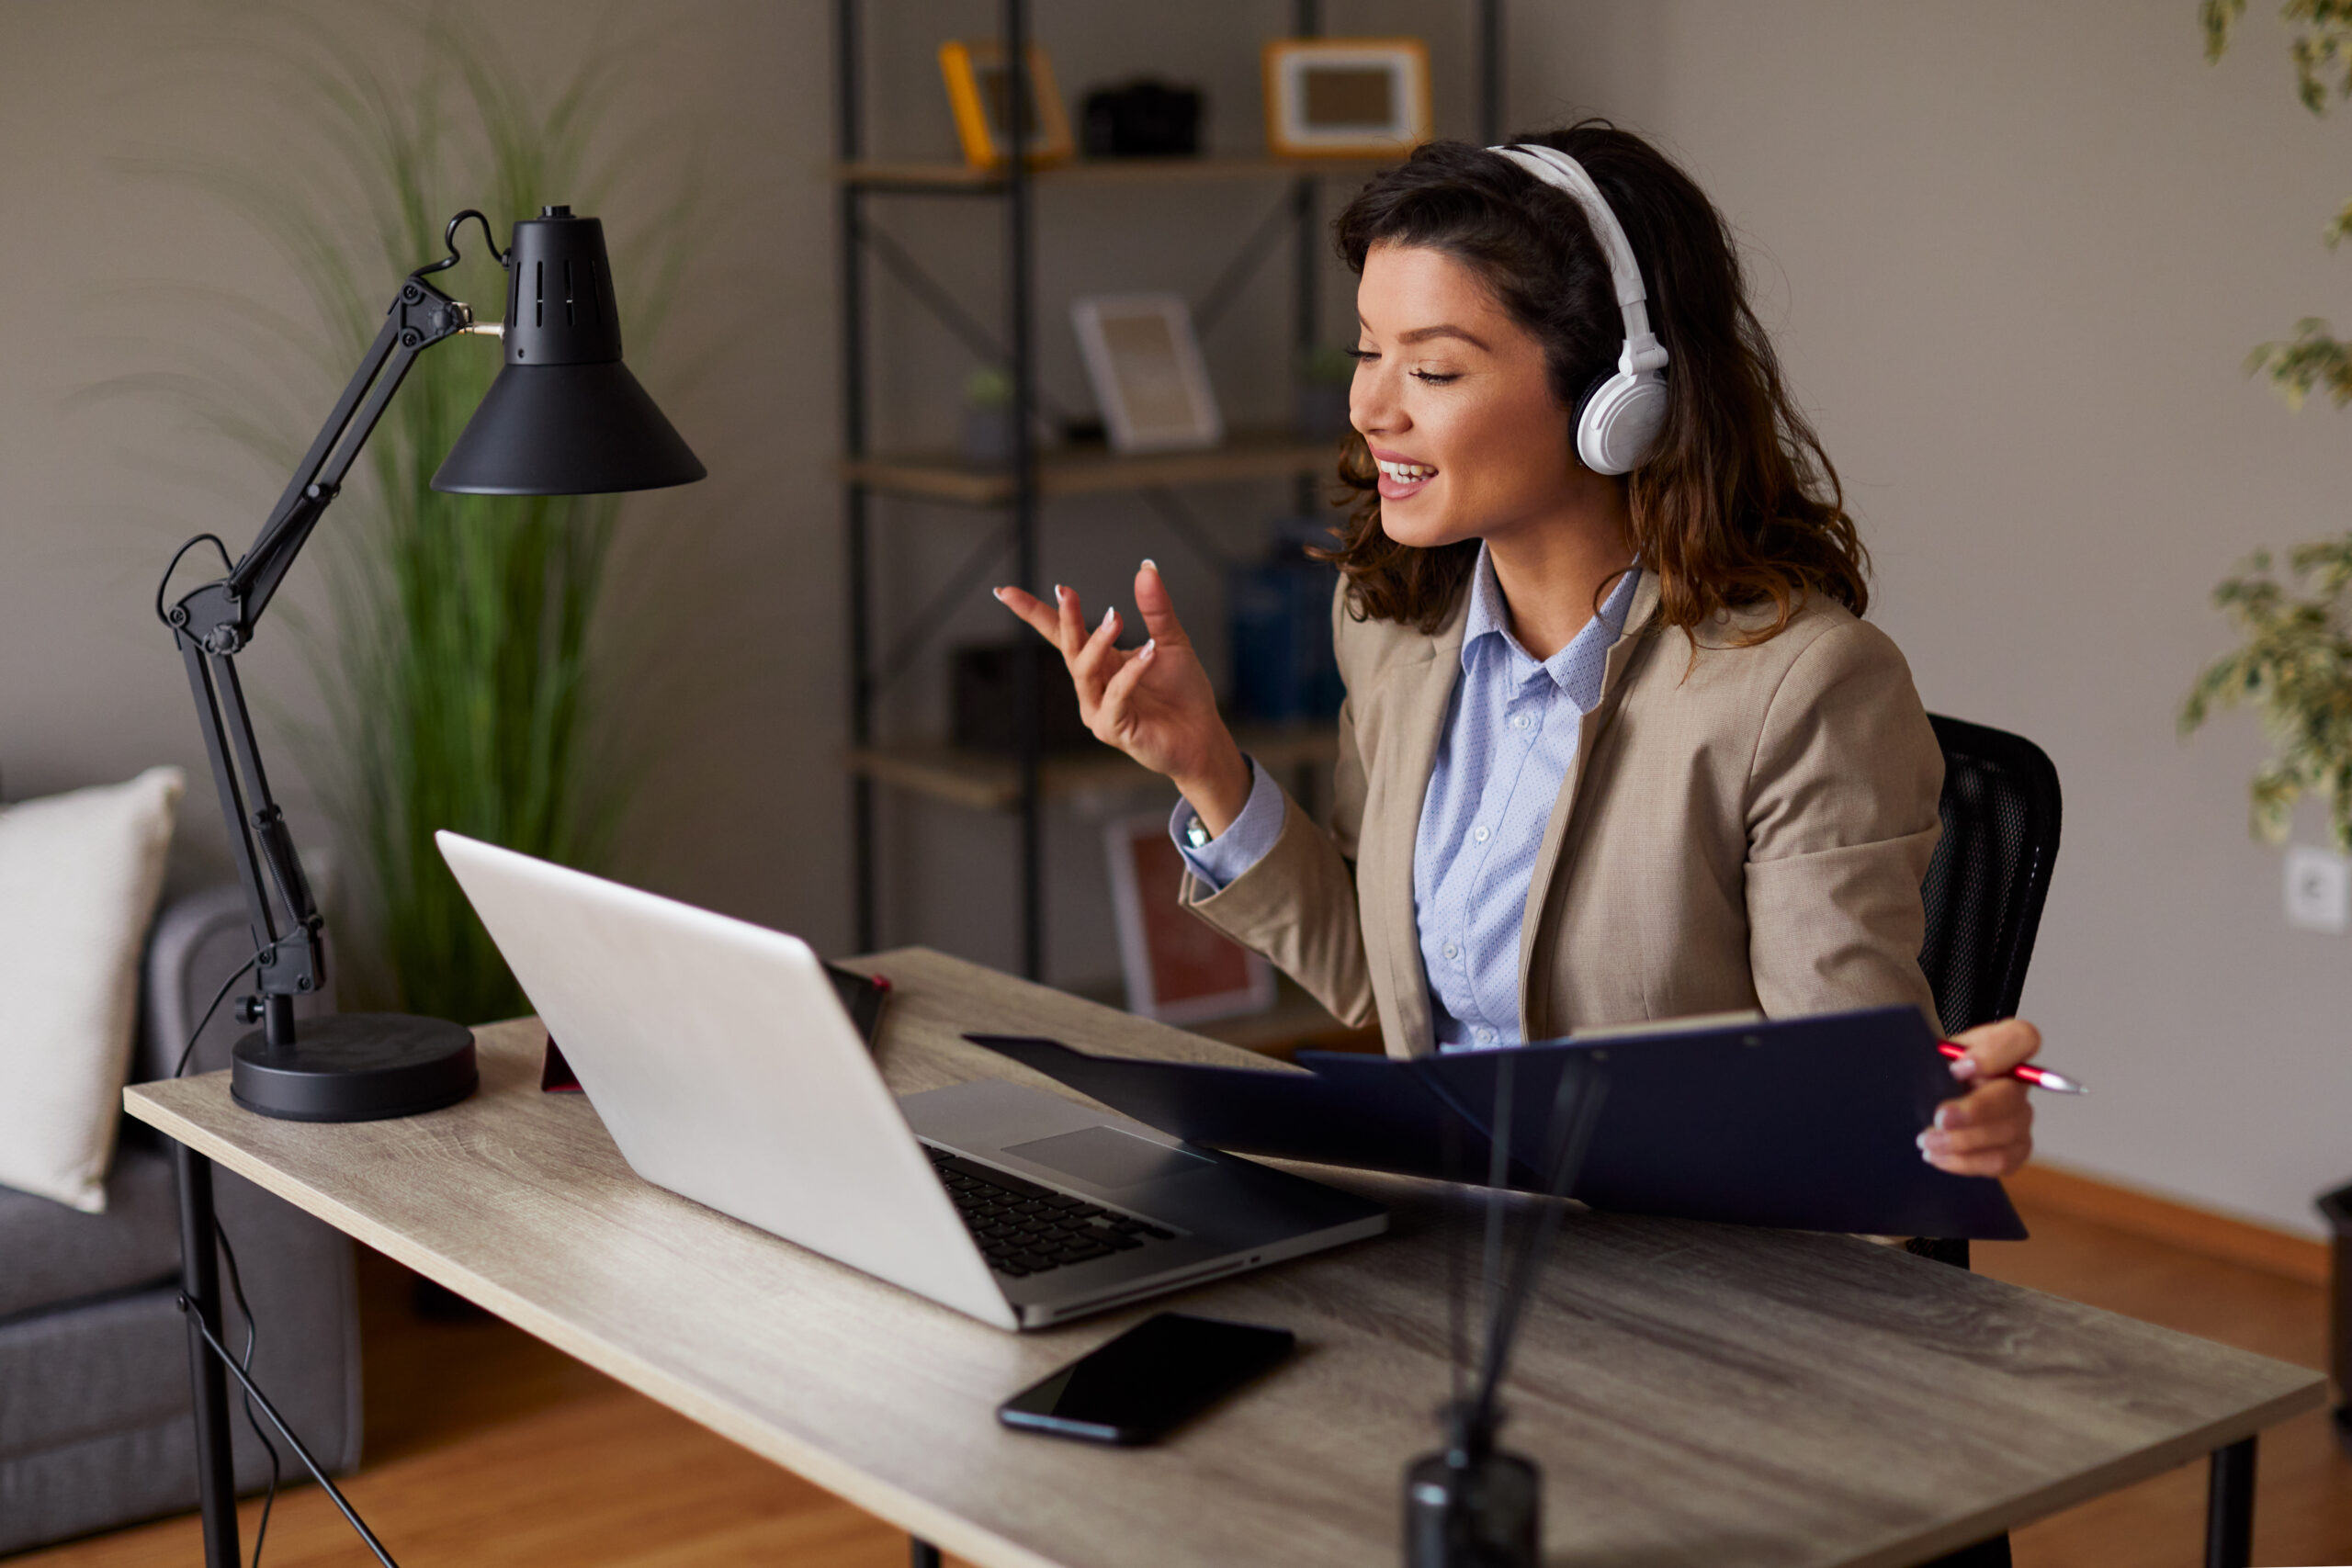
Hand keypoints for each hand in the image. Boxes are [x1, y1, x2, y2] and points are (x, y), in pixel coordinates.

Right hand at [992, 561, 1252, 830]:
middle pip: (1067, 647)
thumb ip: (1156, 609)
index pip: (1059, 633)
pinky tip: (1150, 652)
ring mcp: (1097, 709)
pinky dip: (1131, 671)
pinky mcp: (1112, 729)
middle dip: (1064, 618)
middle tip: (1065, 590)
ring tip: (1117, 617)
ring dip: (1098, 642)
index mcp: (1099, 663)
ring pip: (1084, 670)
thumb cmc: (1182, 693)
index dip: (1033, 612)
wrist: (1203, 737)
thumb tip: (1146, 566)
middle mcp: (1091, 686)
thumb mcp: (1170, 641)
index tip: (1005, 591)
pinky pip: (1115, 695)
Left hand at [1920, 1017, 2038, 1177]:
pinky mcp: (2016, 1148)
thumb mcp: (1933, 1053)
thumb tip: (1953, 1071)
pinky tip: (1938, 1156)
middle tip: (1938, 1119)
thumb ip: (1941, 1055)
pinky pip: (1999, 1161)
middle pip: (2011, 1095)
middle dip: (1973, 1111)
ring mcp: (2021, 1116)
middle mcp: (2019, 1082)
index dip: (1995, 1053)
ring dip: (1962, 1141)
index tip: (1959, 1068)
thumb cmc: (1933, 1071)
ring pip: (2005, 1133)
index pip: (2022, 1037)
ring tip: (1927, 1141)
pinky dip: (1964, 1162)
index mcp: (2003, 1047)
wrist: (1929, 1097)